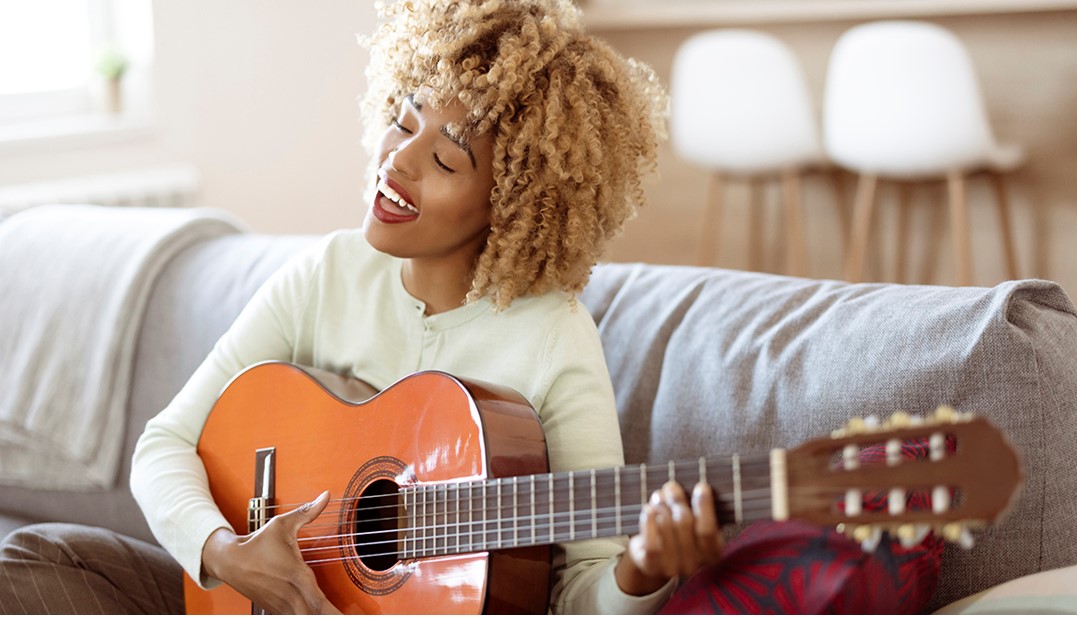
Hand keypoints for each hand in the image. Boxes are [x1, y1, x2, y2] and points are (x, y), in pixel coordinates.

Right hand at [201, 490, 341, 613]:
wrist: (230, 561)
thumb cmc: (257, 543)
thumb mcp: (282, 525)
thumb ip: (307, 512)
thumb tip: (325, 496)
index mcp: (295, 576)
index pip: (318, 602)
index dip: (333, 613)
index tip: (348, 616)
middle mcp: (290, 594)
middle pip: (314, 615)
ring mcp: (282, 604)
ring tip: (338, 616)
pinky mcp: (276, 608)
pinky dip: (305, 616)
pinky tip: (316, 614)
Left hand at [615, 481, 723, 595]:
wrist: (652, 556)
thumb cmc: (678, 530)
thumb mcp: (695, 521)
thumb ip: (698, 506)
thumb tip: (699, 484)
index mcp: (712, 552)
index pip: (708, 530)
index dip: (705, 507)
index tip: (701, 486)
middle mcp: (694, 564)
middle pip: (684, 523)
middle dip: (677, 500)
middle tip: (671, 486)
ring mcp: (672, 567)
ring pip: (666, 526)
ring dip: (661, 506)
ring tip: (658, 496)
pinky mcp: (651, 565)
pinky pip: (651, 542)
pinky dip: (648, 522)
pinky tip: (648, 509)